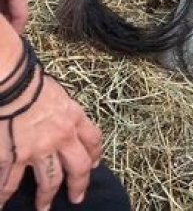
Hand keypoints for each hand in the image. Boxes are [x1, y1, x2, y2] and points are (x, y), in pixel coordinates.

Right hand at [0, 73, 102, 210]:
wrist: (13, 85)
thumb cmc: (32, 83)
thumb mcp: (59, 95)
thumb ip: (63, 111)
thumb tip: (60, 116)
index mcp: (74, 119)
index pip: (93, 140)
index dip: (95, 155)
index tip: (93, 165)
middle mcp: (61, 139)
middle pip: (77, 168)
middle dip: (78, 185)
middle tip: (76, 198)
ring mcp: (38, 151)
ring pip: (48, 181)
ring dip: (45, 197)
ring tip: (43, 208)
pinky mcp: (14, 157)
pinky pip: (10, 182)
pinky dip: (4, 195)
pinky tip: (3, 204)